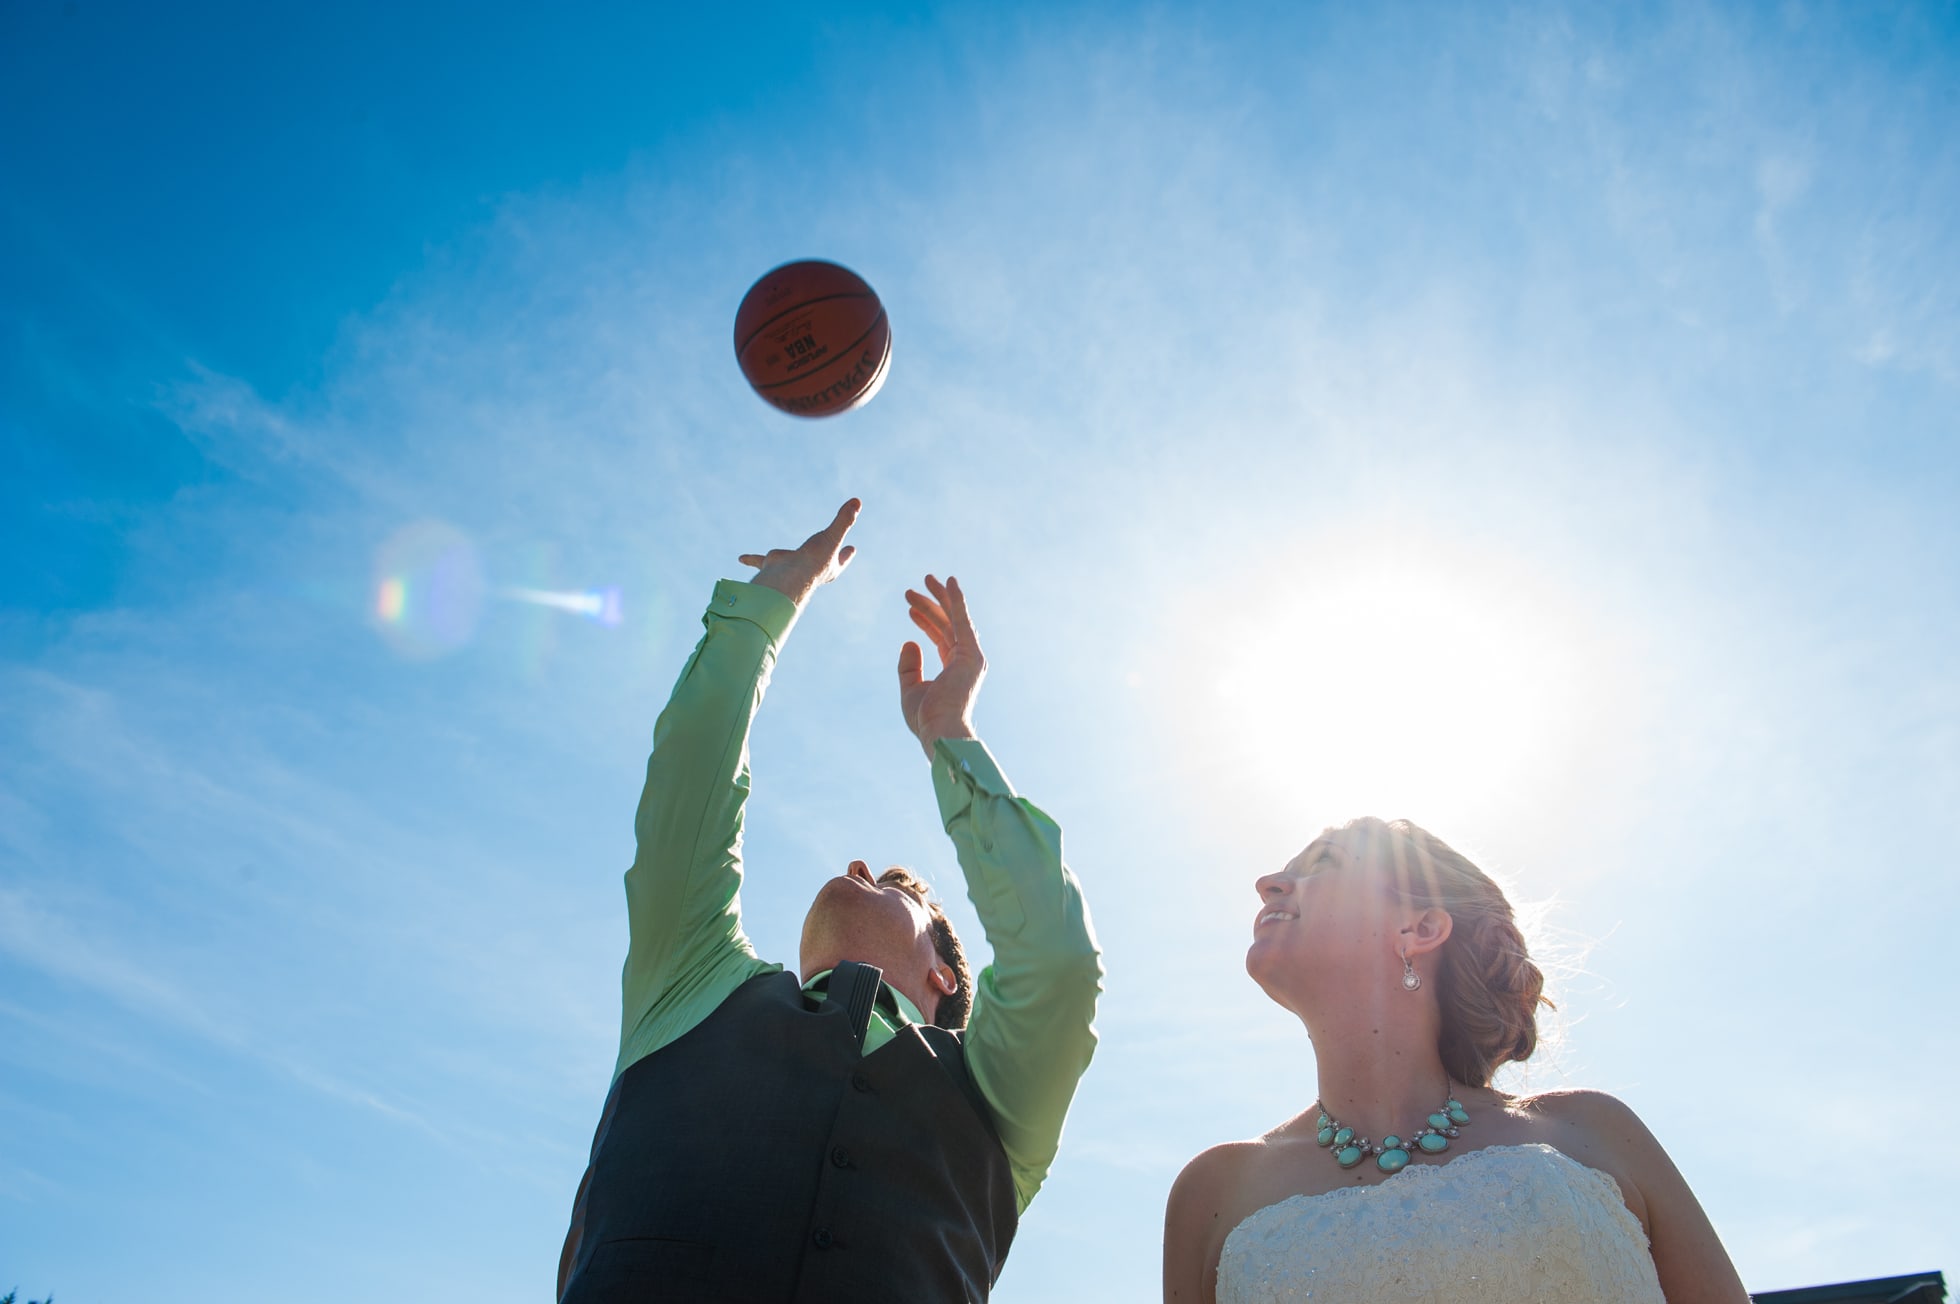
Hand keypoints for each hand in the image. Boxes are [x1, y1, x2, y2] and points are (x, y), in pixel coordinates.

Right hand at [738, 499, 860, 608]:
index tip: (853, 549)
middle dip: (822, 560)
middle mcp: (810, 569)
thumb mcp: (832, 536)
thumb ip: (844, 519)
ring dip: (785, 561)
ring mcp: (791, 568)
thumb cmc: (813, 560)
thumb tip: (858, 501)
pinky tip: (742, 558)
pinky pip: (761, 561)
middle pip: (818, 562)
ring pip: (788, 562)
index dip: (847, 553)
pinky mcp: (774, 566)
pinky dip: (752, 559)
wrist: (788, 577)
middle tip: (827, 554)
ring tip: (780, 560)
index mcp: (828, 565)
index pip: (842, 558)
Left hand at [897, 574, 985, 758]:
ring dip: (939, 598)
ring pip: (953, 619)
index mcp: (955, 671)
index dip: (925, 621)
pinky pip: (961, 620)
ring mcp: (970, 657)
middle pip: (947, 625)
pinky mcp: (970, 653)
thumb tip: (910, 641)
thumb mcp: (910, 689)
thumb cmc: (925, 718)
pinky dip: (956, 600)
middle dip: (931, 605)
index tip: (909, 610)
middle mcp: (966, 661)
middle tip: (913, 590)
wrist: (939, 731)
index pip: (941, 639)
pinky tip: (949, 583)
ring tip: (924, 580)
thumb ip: (909, 666)